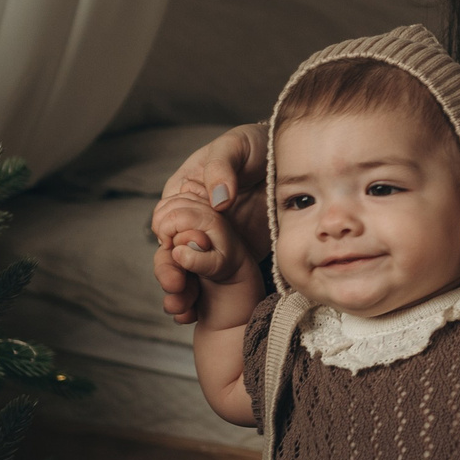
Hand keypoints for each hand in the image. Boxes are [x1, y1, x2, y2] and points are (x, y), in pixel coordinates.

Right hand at [150, 123, 267, 323]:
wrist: (294, 164)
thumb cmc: (257, 146)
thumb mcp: (237, 145)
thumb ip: (222, 167)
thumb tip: (217, 199)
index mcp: (184, 193)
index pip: (165, 221)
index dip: (169, 238)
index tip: (179, 250)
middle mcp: (194, 222)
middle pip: (172, 252)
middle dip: (170, 272)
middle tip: (177, 287)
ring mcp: (214, 242)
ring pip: (189, 272)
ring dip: (183, 292)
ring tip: (182, 309)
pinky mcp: (234, 256)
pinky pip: (215, 279)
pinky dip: (204, 298)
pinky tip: (196, 314)